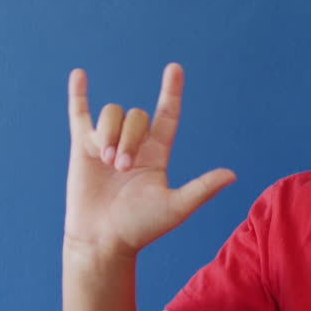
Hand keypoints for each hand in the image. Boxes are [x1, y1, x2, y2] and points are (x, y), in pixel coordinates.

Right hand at [64, 63, 235, 260]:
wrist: (102, 241)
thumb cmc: (140, 229)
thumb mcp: (175, 208)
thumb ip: (201, 188)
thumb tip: (232, 174)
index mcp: (157, 154)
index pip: (167, 114)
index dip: (171, 91)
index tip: (174, 68)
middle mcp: (134, 145)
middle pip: (135, 115)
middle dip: (129, 137)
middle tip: (121, 167)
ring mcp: (107, 144)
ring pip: (112, 113)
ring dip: (109, 133)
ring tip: (106, 162)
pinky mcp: (82, 148)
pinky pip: (80, 114)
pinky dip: (78, 94)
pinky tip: (79, 74)